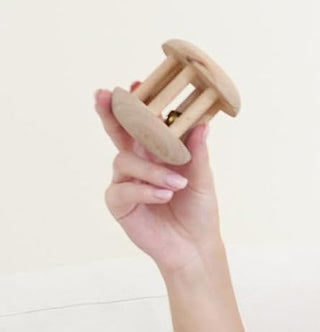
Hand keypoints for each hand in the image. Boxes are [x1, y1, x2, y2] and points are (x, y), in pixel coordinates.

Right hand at [94, 85, 221, 272]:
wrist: (196, 247)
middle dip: (110, 113)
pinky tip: (163, 195)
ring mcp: (125, 182)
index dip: (137, 104)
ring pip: (125, 160)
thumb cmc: (199, 212)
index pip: (142, 124)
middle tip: (104, 96)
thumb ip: (197, 153)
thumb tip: (202, 124)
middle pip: (117, 132)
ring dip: (152, 170)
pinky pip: (123, 189)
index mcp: (156, 153)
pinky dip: (144, 190)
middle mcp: (137, 163)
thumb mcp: (203, 179)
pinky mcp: (119, 204)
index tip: (137, 84)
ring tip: (177, 183)